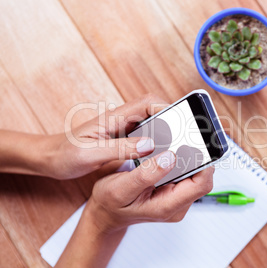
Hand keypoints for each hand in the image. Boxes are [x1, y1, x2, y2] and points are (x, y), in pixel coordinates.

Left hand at [46, 94, 168, 178]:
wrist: (51, 159)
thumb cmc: (65, 154)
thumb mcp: (91, 154)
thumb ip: (120, 149)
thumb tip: (149, 145)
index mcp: (113, 118)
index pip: (146, 103)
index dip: (166, 109)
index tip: (180, 122)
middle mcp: (121, 120)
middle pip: (154, 111)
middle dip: (171, 119)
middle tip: (183, 135)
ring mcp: (122, 129)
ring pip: (152, 123)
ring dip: (165, 131)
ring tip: (176, 145)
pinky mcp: (122, 140)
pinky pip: (145, 136)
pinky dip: (156, 142)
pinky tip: (160, 154)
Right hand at [87, 151, 214, 232]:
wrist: (105, 214)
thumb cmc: (110, 204)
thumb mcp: (120, 188)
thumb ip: (146, 175)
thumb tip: (170, 158)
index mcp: (167, 206)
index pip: (201, 185)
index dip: (204, 163)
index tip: (196, 145)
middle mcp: (176, 205)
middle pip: (201, 178)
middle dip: (198, 158)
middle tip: (187, 138)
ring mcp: (176, 200)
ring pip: (195, 175)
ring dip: (190, 159)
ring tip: (178, 142)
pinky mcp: (173, 193)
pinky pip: (186, 175)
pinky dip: (181, 162)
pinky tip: (170, 152)